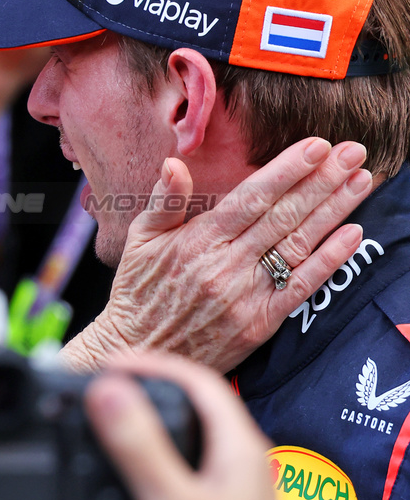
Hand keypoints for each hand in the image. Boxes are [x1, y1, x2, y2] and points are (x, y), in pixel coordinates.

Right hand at [66, 138, 371, 371]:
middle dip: (321, 180)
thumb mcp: (139, 240)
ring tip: (361, 181)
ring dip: (334, 211)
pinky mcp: (259, 322)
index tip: (316, 146)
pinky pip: (300, 286)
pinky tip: (352, 235)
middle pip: (283, 215)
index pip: (251, 197)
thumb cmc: (138, 293)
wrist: (139, 352)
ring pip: (297, 245)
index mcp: (197, 240)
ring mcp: (245, 294)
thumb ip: (163, 201)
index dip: (286, 170)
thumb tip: (174, 163)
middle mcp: (225, 264)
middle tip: (353, 153)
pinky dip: (329, 260)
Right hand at [86, 353, 305, 499]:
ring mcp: (236, 494)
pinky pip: (186, 467)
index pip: (199, 380)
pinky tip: (133, 472)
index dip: (152, 363)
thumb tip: (109, 390)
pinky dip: (155, 455)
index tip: (109, 363)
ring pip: (191, 437)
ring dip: (151, 421)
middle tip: (105, 383)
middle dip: (148, 387)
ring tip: (111, 417)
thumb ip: (139, 447)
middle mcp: (244, 467)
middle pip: (196, 405)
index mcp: (241, 452)